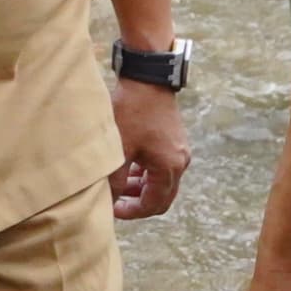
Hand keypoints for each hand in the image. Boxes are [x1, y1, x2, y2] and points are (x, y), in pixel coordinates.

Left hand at [108, 71, 187, 219]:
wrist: (147, 79)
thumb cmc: (132, 112)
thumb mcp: (120, 150)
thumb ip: (116, 181)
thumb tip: (110, 203)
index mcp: (169, 168)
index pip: (154, 205)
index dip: (132, 212)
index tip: (113, 210)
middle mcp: (180, 162)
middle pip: (162, 197)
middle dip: (138, 202)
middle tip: (116, 202)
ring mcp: (180, 151)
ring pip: (162, 182)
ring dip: (141, 187)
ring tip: (119, 185)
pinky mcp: (175, 140)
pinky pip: (163, 167)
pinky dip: (147, 173)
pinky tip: (129, 168)